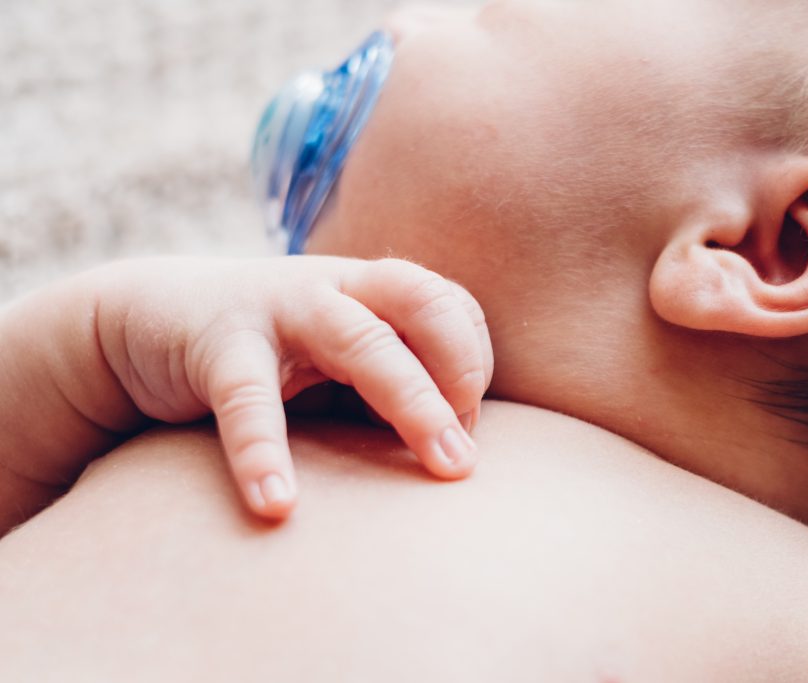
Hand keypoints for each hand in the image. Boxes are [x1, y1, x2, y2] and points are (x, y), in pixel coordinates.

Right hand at [93, 256, 492, 519]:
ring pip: (361, 342)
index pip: (451, 305)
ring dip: (413, 403)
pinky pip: (248, 399)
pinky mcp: (219, 344)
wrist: (149, 322)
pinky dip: (263, 453)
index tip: (466, 426)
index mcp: (370, 289)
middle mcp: (336, 287)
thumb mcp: (336, 363)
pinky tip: (277, 505)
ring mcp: (279, 307)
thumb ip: (388, 390)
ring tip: (443, 465)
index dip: (473, 363)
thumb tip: (453, 449)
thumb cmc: (268, 357)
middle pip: (423, 305)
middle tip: (466, 456)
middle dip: (462, 375)